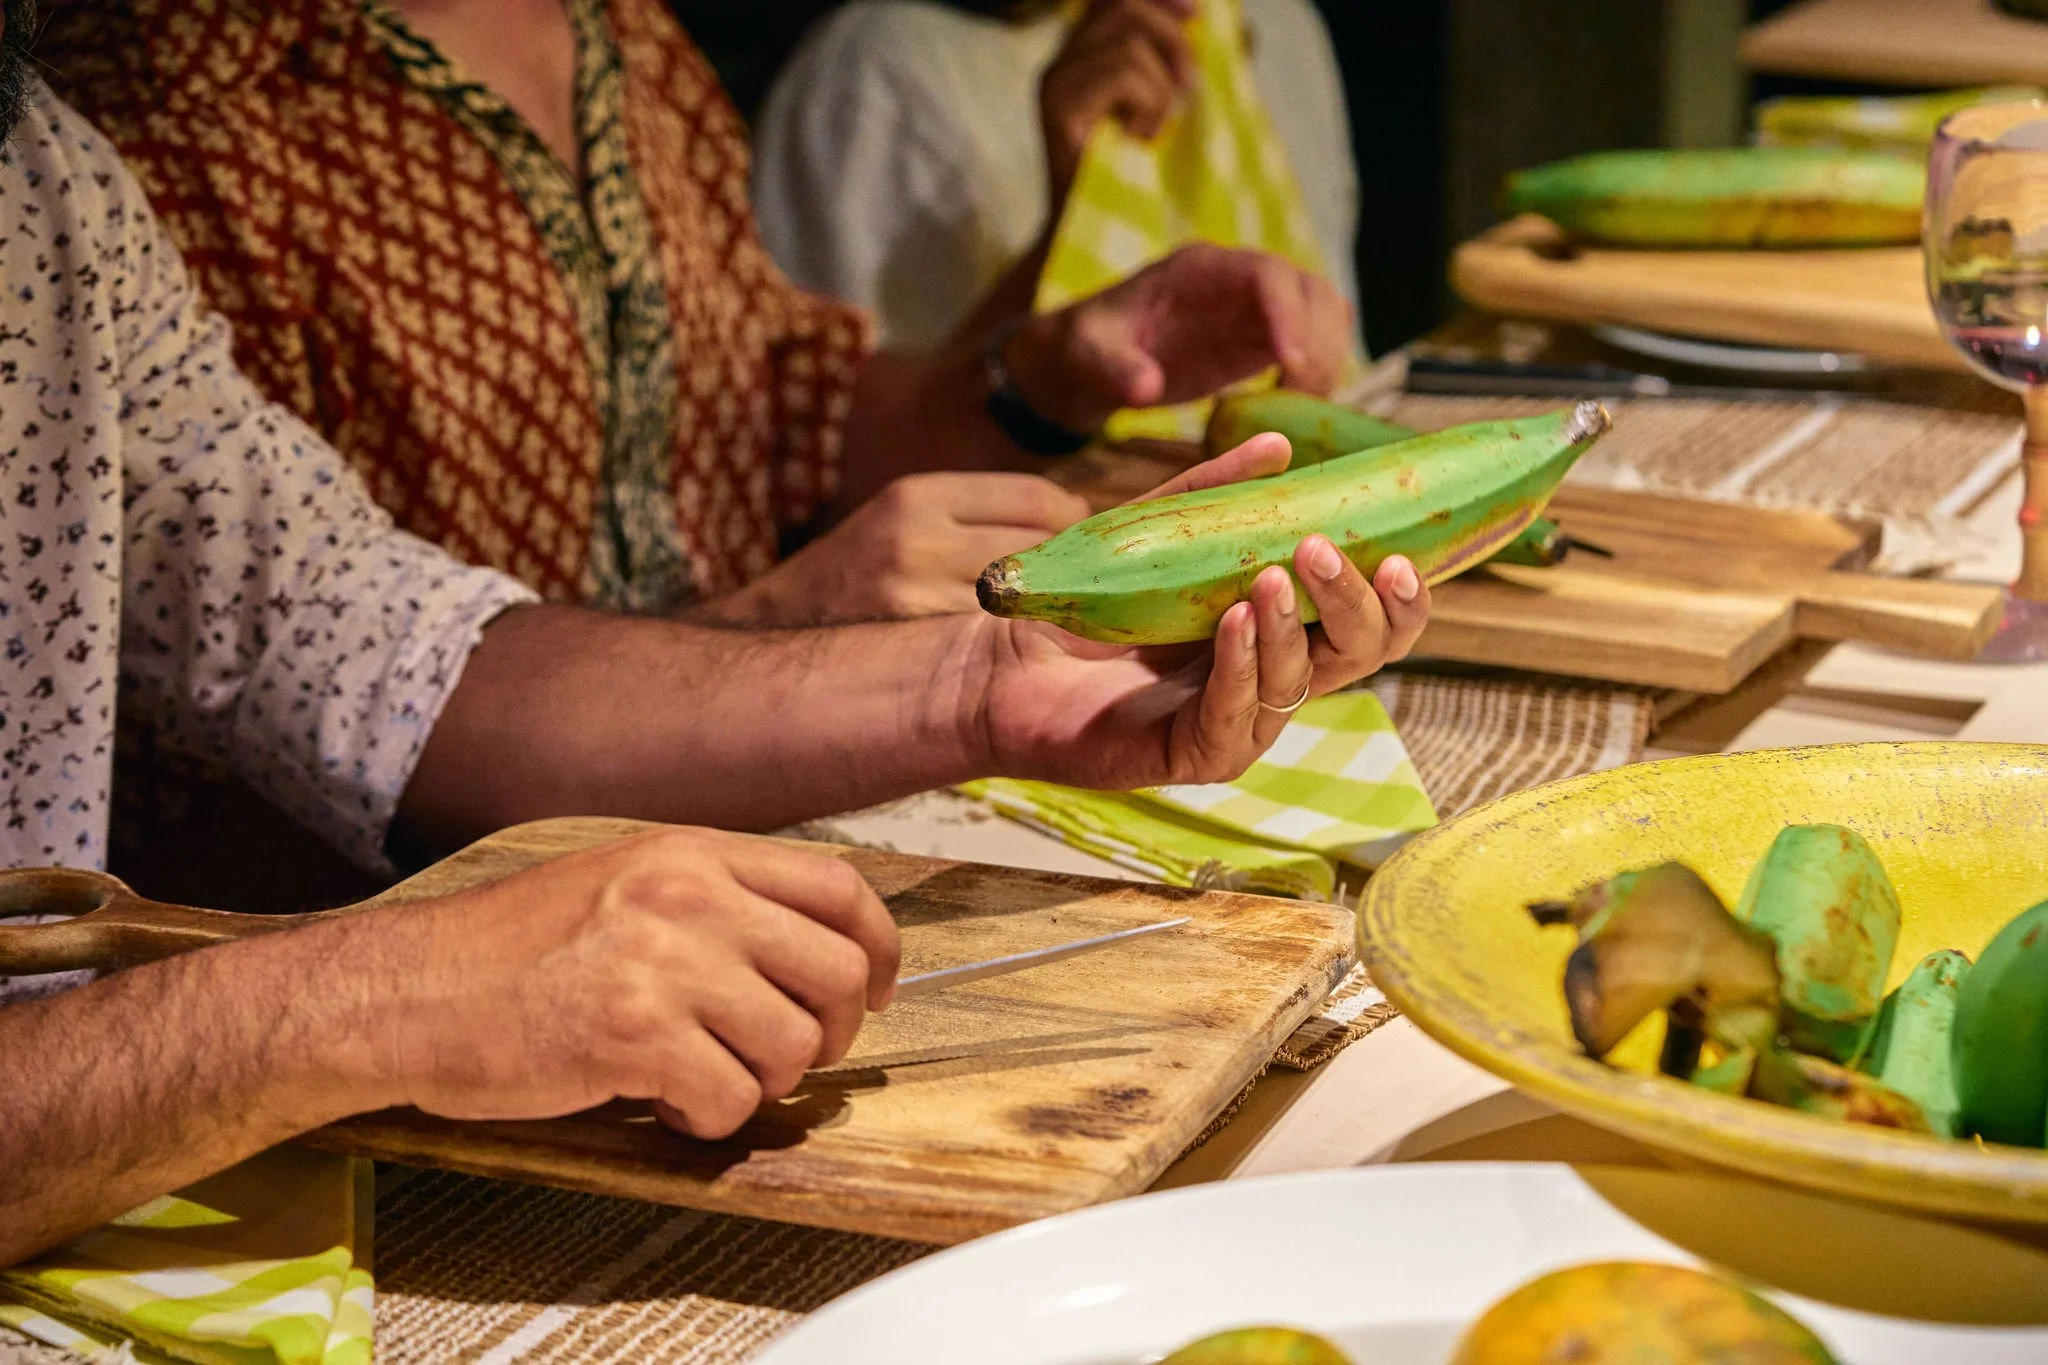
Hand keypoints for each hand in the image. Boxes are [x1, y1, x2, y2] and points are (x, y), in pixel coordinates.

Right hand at [378, 828, 899, 1139]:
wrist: (407, 992)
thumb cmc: (506, 950)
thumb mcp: (620, 879)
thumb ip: (711, 897)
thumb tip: (803, 945)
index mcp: (692, 853)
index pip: (840, 887)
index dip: (880, 945)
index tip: (879, 987)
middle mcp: (690, 897)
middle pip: (840, 971)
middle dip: (834, 1030)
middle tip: (792, 1053)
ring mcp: (666, 964)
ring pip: (794, 1045)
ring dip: (762, 1079)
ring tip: (703, 1073)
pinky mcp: (636, 1036)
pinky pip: (732, 1099)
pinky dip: (707, 1116)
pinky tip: (661, 1097)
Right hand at [695, 473, 1089, 625]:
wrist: (771, 641)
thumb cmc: (852, 582)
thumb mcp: (899, 522)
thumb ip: (976, 517)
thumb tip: (1076, 515)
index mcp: (918, 497)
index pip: (1042, 499)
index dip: (1071, 522)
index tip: (1078, 540)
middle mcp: (919, 541)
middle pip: (1046, 549)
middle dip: (1069, 570)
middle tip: (1073, 588)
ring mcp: (919, 600)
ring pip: (1034, 600)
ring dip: (1051, 612)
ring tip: (1045, 622)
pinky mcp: (920, 650)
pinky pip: (1003, 642)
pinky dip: (1020, 645)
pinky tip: (1013, 652)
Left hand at [967, 434, 1429, 790]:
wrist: (1004, 655)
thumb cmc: (1088, 601)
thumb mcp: (1154, 533)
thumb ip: (1213, 493)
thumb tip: (1279, 446)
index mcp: (1282, 628)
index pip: (1370, 621)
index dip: (1403, 597)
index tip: (1406, 552)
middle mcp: (1272, 677)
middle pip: (1358, 655)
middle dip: (1359, 605)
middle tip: (1327, 552)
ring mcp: (1237, 721)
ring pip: (1300, 682)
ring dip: (1293, 625)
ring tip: (1271, 575)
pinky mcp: (1192, 755)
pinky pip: (1237, 718)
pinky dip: (1240, 666)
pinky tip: (1233, 624)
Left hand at [1007, 244, 1352, 433]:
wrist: (1090, 363)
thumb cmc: (1086, 348)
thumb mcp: (1086, 355)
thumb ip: (1113, 367)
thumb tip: (1146, 387)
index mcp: (1200, 270)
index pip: (1266, 274)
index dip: (1290, 314)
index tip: (1291, 364)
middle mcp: (1239, 281)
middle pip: (1310, 291)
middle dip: (1319, 342)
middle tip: (1301, 399)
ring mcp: (1258, 311)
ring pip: (1324, 317)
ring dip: (1327, 361)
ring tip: (1301, 409)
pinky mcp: (1264, 342)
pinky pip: (1314, 347)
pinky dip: (1318, 376)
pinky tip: (1295, 411)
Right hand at [1040, 0, 1196, 196]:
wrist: (1093, 236)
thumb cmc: (1129, 178)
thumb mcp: (1153, 107)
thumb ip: (1160, 63)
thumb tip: (1193, 19)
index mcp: (1078, 57)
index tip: (1197, 15)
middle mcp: (1059, 62)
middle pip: (1123, 5)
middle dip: (1171, 38)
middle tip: (1190, 85)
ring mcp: (1054, 82)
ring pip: (1129, 44)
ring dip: (1160, 89)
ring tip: (1151, 129)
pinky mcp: (1058, 107)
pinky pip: (1123, 73)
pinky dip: (1147, 105)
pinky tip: (1137, 138)